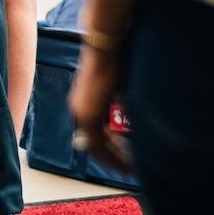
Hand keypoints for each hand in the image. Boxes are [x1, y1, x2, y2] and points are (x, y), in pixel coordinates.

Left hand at [69, 45, 132, 175]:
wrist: (106, 45)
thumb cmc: (117, 58)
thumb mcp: (121, 84)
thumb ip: (122, 101)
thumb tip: (133, 113)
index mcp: (87, 102)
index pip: (97, 133)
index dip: (111, 147)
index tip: (124, 156)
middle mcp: (80, 109)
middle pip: (96, 142)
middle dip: (113, 157)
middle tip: (127, 169)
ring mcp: (82, 112)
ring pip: (96, 145)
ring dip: (113, 158)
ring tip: (127, 169)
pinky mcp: (87, 113)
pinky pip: (97, 143)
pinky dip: (110, 154)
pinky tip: (122, 162)